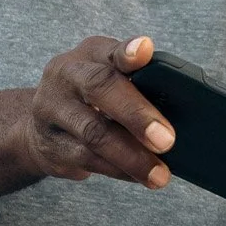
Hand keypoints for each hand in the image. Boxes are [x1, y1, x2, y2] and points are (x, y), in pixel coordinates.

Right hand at [21, 34, 174, 187]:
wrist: (42, 126)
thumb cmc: (93, 97)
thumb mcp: (112, 78)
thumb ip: (142, 82)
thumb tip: (184, 107)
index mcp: (89, 54)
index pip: (109, 49)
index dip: (127, 52)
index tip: (145, 51)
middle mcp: (65, 76)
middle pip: (100, 89)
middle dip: (136, 115)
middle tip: (167, 140)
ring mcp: (51, 110)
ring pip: (94, 134)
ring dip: (132, 158)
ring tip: (160, 175)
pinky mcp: (49, 144)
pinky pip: (87, 160)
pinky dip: (118, 170)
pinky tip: (138, 177)